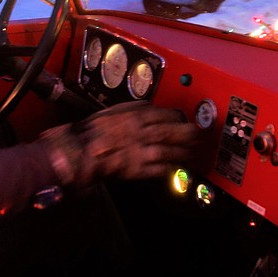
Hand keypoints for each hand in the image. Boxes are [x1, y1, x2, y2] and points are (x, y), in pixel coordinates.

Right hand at [42, 102, 198, 187]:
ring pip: (169, 151)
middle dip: (188, 134)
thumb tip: (149, 106)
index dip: (178, 117)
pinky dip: (170, 169)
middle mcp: (143, 133)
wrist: (79, 151)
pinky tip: (177, 168)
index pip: (166, 114)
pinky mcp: (137, 169)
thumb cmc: (93, 131)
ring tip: (192, 153)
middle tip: (198, 135)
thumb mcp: (114, 110)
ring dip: (183, 152)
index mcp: (137, 116)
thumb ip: (134, 108)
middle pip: (172, 132)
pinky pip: (159, 169)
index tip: (183, 119)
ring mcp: (141, 152)